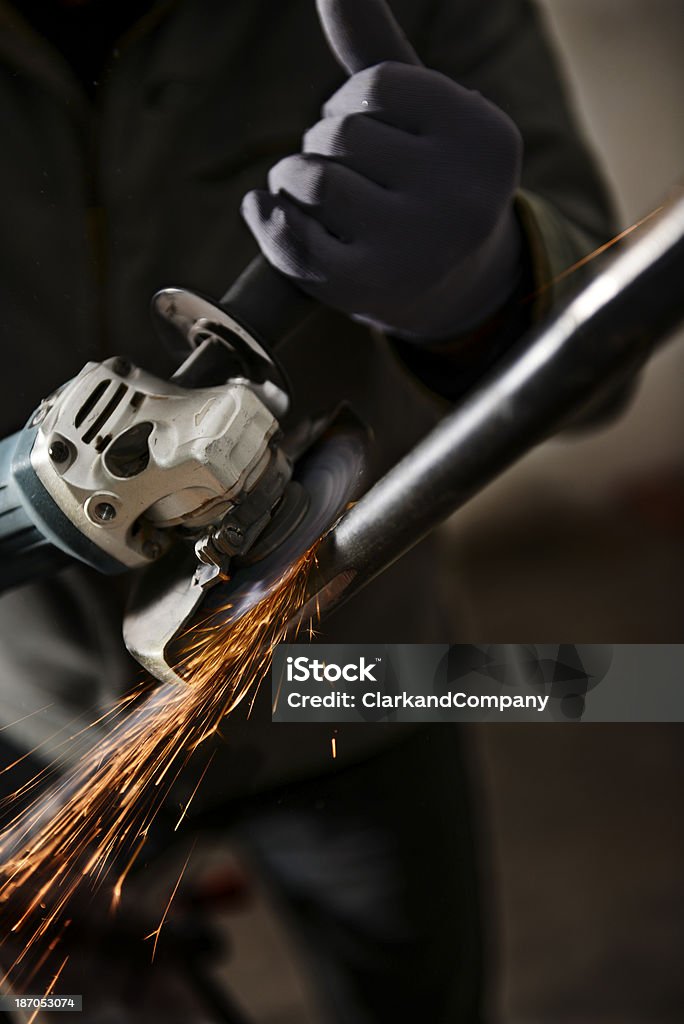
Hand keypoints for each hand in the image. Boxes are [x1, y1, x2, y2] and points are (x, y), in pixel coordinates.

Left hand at [242, 0, 522, 338]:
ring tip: (308, 190)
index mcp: (485, 141)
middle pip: (340, 132)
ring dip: (291, 175)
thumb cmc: (425, 180)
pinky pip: (290, 235)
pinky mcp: (367, 289)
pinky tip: (271, 211)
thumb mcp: (422, 114)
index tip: (357, 123)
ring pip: (311, 178)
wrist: (447, 285)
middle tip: (341, 168)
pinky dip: (267, 216)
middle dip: (322, 140)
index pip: (376, 86)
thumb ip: (375, 46)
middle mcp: (460, 200)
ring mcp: (413, 250)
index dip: (348, 99)